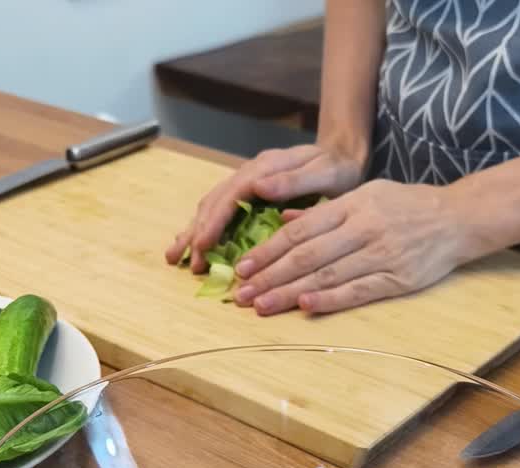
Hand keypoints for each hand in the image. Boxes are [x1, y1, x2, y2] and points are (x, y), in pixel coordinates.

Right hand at [166, 143, 366, 273]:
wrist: (341, 153)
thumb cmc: (337, 167)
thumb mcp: (325, 173)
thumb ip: (294, 180)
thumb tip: (258, 186)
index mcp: (264, 169)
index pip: (230, 197)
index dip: (214, 222)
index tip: (201, 246)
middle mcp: (250, 173)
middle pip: (214, 202)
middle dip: (197, 233)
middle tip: (186, 262)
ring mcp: (247, 181)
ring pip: (212, 205)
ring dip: (194, 231)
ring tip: (177, 257)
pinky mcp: (249, 190)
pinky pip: (221, 208)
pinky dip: (205, 226)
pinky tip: (196, 243)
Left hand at [232, 180, 488, 314]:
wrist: (458, 218)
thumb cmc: (408, 206)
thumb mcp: (366, 194)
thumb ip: (325, 211)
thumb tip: (283, 220)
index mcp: (352, 205)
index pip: (300, 230)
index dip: (268, 250)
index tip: (243, 267)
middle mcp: (363, 227)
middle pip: (307, 255)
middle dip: (270, 275)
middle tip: (242, 294)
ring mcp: (381, 253)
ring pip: (327, 274)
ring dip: (290, 292)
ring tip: (262, 306)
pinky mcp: (399, 277)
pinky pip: (359, 290)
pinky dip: (331, 299)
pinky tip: (306, 307)